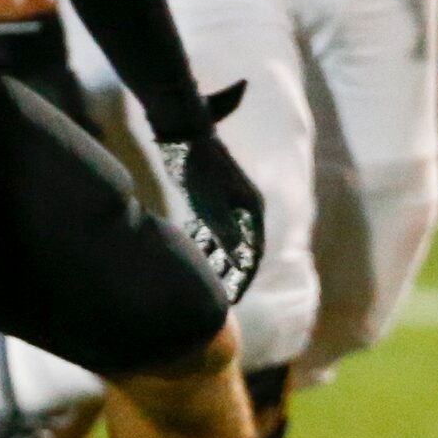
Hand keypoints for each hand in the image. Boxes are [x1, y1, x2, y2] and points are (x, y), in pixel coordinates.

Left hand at [156, 82, 263, 300]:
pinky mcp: (211, 195)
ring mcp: (228, 200)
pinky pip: (212, 226)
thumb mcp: (212, 207)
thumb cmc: (200, 173)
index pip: (252, 252)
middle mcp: (244, 206)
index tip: (234, 299)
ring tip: (206, 280)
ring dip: (217, 258)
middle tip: (221, 297)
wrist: (185, 139)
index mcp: (251, 210)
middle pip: (241, 246)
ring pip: (225, 237)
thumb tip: (241, 260)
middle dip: (232, 272)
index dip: (243, 277)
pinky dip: (205, 241)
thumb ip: (227, 234)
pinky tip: (193, 252)